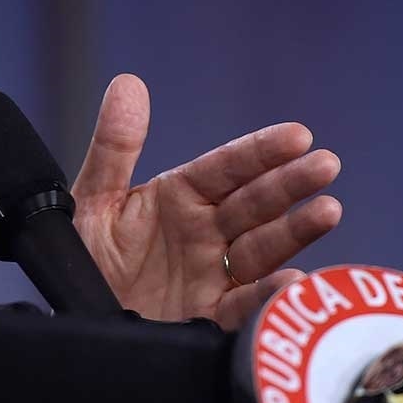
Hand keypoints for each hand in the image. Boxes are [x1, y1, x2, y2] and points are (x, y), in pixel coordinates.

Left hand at [71, 74, 341, 330]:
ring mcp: (212, 276)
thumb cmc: (86, 259)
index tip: (297, 135)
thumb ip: (113, 148)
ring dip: (295, 230)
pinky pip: (244, 307)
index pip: (227, 168)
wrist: (75, 319)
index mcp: (180, 198)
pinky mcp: (210, 319)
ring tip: (327, 210)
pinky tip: (291, 281)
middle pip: (255, 203)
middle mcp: (205, 234)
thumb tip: (128, 83)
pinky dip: (269, 295)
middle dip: (291, 184)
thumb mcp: (92, 200)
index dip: (260, 151)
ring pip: (262, 249)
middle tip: (325, 164)